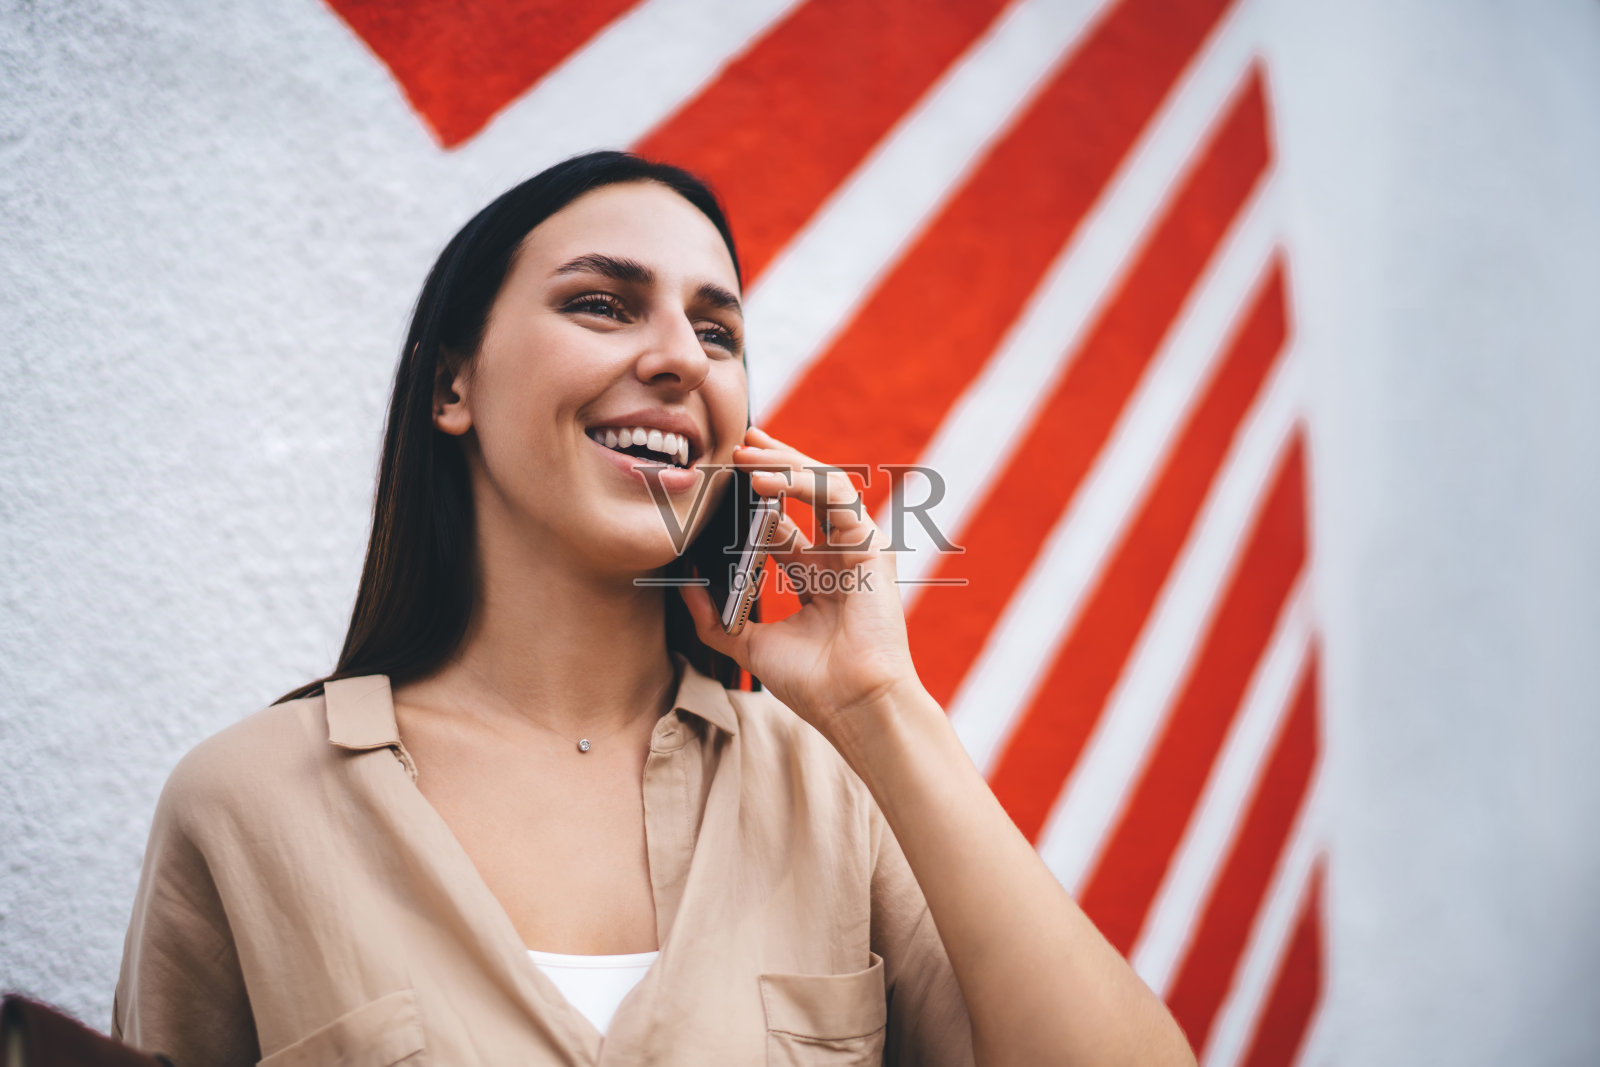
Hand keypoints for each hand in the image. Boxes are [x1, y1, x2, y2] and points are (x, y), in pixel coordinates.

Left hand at [678, 426, 924, 743]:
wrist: (851, 704)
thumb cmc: (812, 682)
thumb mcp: (748, 642)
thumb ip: (714, 617)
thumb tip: (682, 587)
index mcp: (814, 574)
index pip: (784, 518)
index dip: (757, 493)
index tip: (727, 472)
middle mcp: (837, 556)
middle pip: (806, 492)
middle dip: (773, 463)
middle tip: (738, 444)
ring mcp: (857, 549)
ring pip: (823, 486)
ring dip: (785, 464)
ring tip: (747, 453)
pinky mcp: (871, 547)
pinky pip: (837, 499)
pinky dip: (802, 484)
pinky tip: (768, 482)